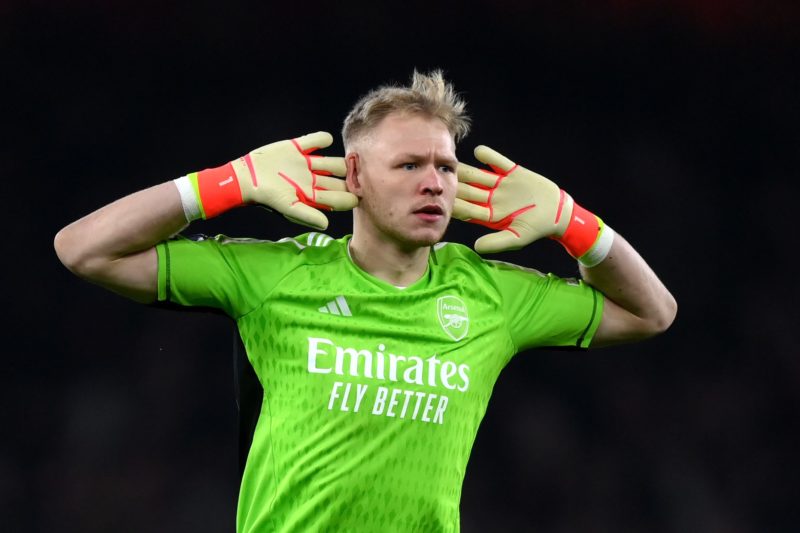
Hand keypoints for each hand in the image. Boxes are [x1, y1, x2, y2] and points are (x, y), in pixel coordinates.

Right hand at [191, 131, 357, 228]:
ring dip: (341, 161)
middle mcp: (313, 179)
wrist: (245, 178)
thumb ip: (308, 215)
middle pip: (338, 179)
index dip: (350, 196)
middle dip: (349, 179)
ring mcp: (306, 163)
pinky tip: (325, 141)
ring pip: (332, 162)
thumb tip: (326, 225)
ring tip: (347, 160)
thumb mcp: (288, 207)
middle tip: (358, 176)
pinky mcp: (296, 148)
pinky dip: (322, 139)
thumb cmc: (267, 197)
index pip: (338, 197)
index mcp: (313, 195)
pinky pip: (314, 140)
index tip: (358, 195)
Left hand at [453, 145, 573, 253]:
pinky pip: (499, 162)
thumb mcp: (517, 238)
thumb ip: (497, 242)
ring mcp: (501, 185)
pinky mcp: (513, 173)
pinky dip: (490, 156)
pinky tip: (478, 151)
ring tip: (454, 163)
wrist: (558, 213)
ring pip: (480, 176)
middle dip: (457, 186)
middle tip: (441, 178)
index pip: (469, 210)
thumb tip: (477, 247)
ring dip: (467, 170)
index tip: (444, 201)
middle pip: (470, 191)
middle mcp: (492, 199)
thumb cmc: (537, 228)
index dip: (457, 205)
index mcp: (491, 215)